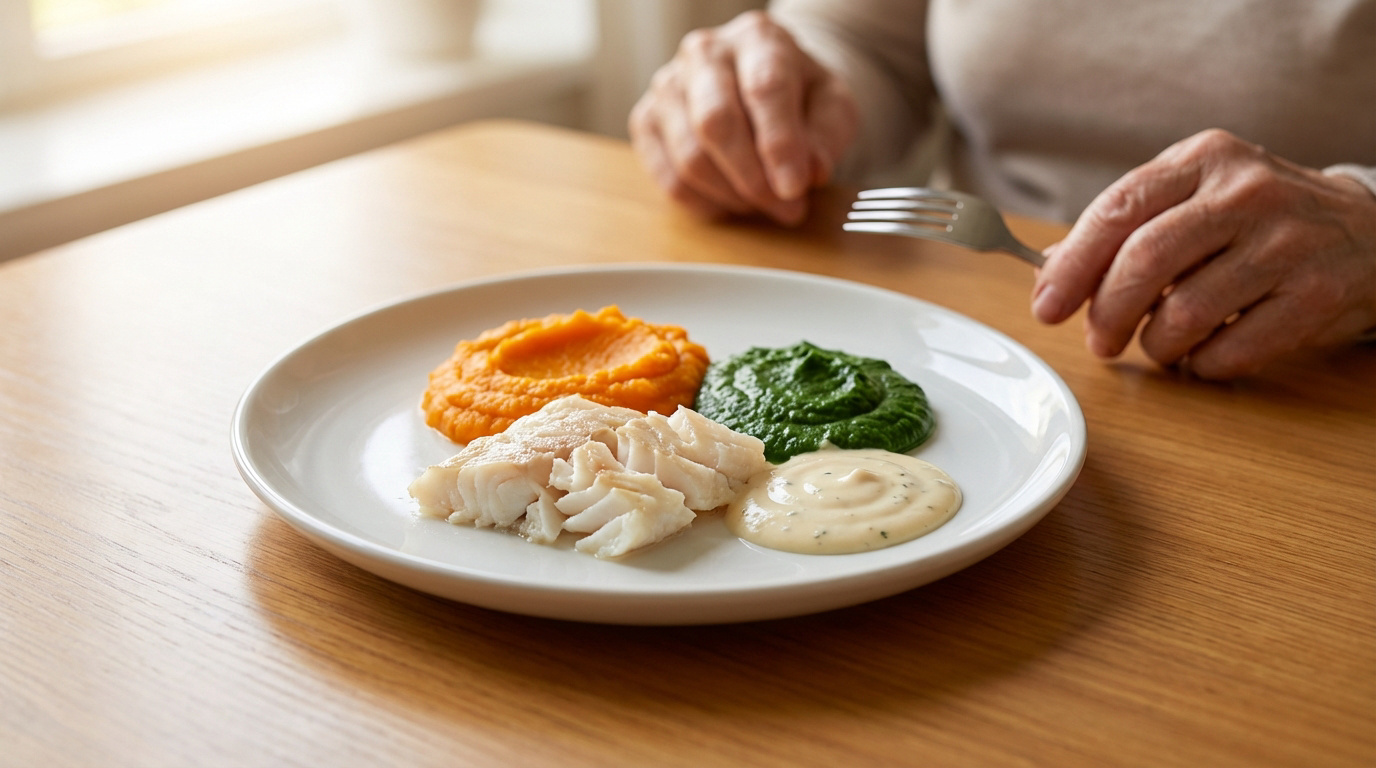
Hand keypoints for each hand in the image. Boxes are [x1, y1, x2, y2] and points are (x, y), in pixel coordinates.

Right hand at [628, 11, 858, 225]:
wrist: (765, 84)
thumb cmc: (801, 96)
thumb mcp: (833, 108)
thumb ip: (825, 137)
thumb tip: (809, 173)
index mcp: (757, 38)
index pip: (764, 88)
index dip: (780, 145)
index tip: (796, 188)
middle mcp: (704, 53)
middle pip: (715, 122)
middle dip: (752, 179)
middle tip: (786, 209)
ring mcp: (668, 86)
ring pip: (689, 156)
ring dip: (731, 196)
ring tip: (764, 205)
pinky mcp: (646, 120)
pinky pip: (668, 178)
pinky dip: (704, 203)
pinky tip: (732, 203)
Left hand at [1032, 129, 1375, 378]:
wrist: (1368, 233)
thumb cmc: (1255, 220)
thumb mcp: (1194, 196)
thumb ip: (1125, 227)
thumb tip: (1049, 273)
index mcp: (1203, 158)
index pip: (1117, 209)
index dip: (1072, 266)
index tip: (1046, 307)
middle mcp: (1246, 193)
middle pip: (1143, 261)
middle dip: (1106, 313)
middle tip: (1100, 341)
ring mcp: (1286, 243)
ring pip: (1183, 313)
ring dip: (1155, 344)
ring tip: (1159, 343)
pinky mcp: (1316, 294)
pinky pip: (1230, 350)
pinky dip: (1202, 364)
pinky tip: (1204, 353)